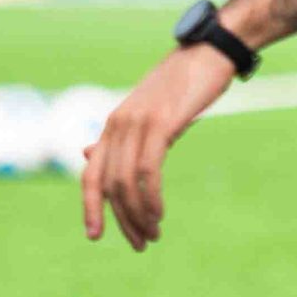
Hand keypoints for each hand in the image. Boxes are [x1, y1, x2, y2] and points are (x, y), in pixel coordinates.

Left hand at [80, 41, 235, 250]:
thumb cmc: (181, 85)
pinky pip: (147, 170)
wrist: (209, 52)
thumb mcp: (144, 114)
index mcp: (112, 125)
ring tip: (152, 235)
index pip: (91, 174)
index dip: (90, 207)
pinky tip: (159, 213)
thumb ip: (118, 138)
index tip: (95, 236)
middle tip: (140, 244)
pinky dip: (150, 197)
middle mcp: (117, 124)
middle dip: (121, 220)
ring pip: (125, 182)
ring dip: (138, 215)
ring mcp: (136, 123)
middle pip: (108, 185)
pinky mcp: (159, 123)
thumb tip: (87, 155)